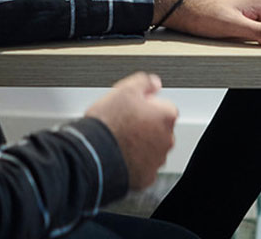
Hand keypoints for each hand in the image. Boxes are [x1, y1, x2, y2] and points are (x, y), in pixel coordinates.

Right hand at [84, 72, 177, 189]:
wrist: (93, 153)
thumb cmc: (108, 123)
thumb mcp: (124, 89)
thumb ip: (145, 82)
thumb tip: (154, 83)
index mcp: (166, 116)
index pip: (163, 106)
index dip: (145, 105)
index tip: (132, 108)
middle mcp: (167, 140)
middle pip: (159, 129)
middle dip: (145, 126)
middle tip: (123, 123)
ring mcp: (157, 161)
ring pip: (151, 149)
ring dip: (140, 145)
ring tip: (118, 139)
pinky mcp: (146, 178)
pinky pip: (142, 167)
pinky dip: (133, 162)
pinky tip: (119, 154)